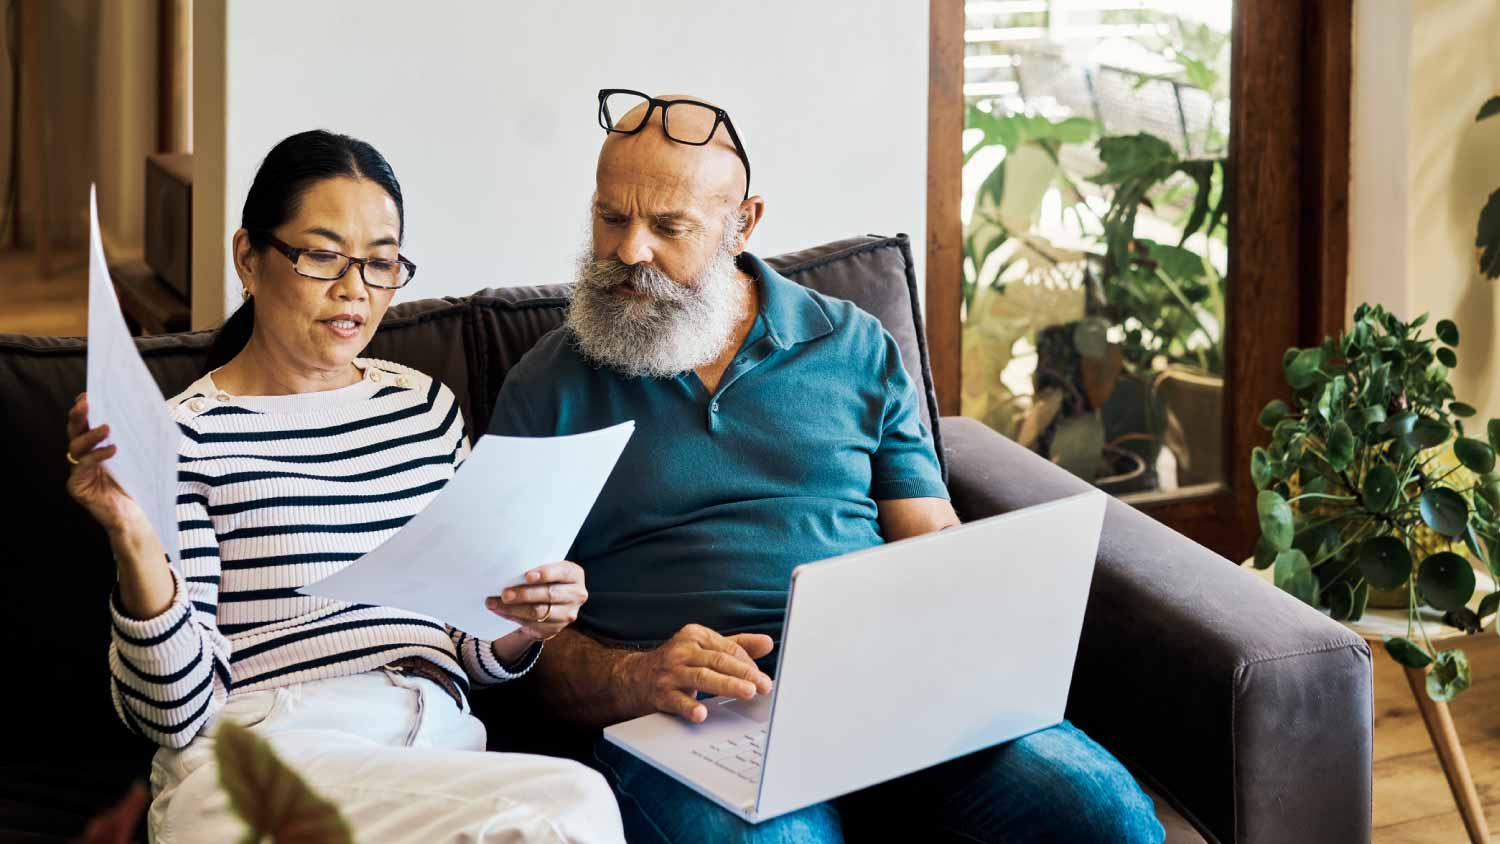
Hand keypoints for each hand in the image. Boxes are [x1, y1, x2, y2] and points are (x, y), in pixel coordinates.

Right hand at [65, 392, 146, 535]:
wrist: (134, 516)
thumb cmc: (137, 484)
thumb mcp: (138, 455)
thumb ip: (134, 436)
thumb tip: (146, 409)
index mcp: (93, 447)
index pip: (84, 424)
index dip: (83, 409)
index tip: (87, 394)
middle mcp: (81, 457)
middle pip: (74, 432)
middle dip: (78, 416)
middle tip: (86, 403)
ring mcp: (77, 472)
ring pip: (75, 447)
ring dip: (90, 435)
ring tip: (106, 427)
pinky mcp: (76, 486)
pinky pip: (82, 466)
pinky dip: (97, 455)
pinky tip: (112, 449)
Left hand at [486, 561, 587, 642]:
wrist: (550, 603)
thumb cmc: (545, 580)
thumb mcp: (546, 571)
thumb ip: (535, 571)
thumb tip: (509, 572)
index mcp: (574, 575)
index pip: (563, 572)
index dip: (546, 574)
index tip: (527, 576)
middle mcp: (576, 594)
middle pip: (549, 595)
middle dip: (524, 594)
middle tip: (505, 594)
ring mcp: (568, 614)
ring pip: (539, 612)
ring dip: (513, 609)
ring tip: (494, 604)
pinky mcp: (555, 628)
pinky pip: (532, 624)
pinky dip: (513, 617)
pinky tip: (500, 611)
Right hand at [624, 624, 774, 723]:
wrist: (634, 678)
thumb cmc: (678, 663)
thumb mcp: (705, 649)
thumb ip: (736, 646)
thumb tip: (768, 643)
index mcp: (695, 635)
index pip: (728, 649)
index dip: (748, 664)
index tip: (763, 679)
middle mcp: (682, 650)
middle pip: (719, 661)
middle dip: (744, 673)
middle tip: (764, 685)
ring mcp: (670, 672)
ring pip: (703, 677)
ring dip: (727, 685)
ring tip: (747, 693)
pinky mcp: (660, 693)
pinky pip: (677, 700)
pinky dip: (689, 707)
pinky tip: (701, 714)